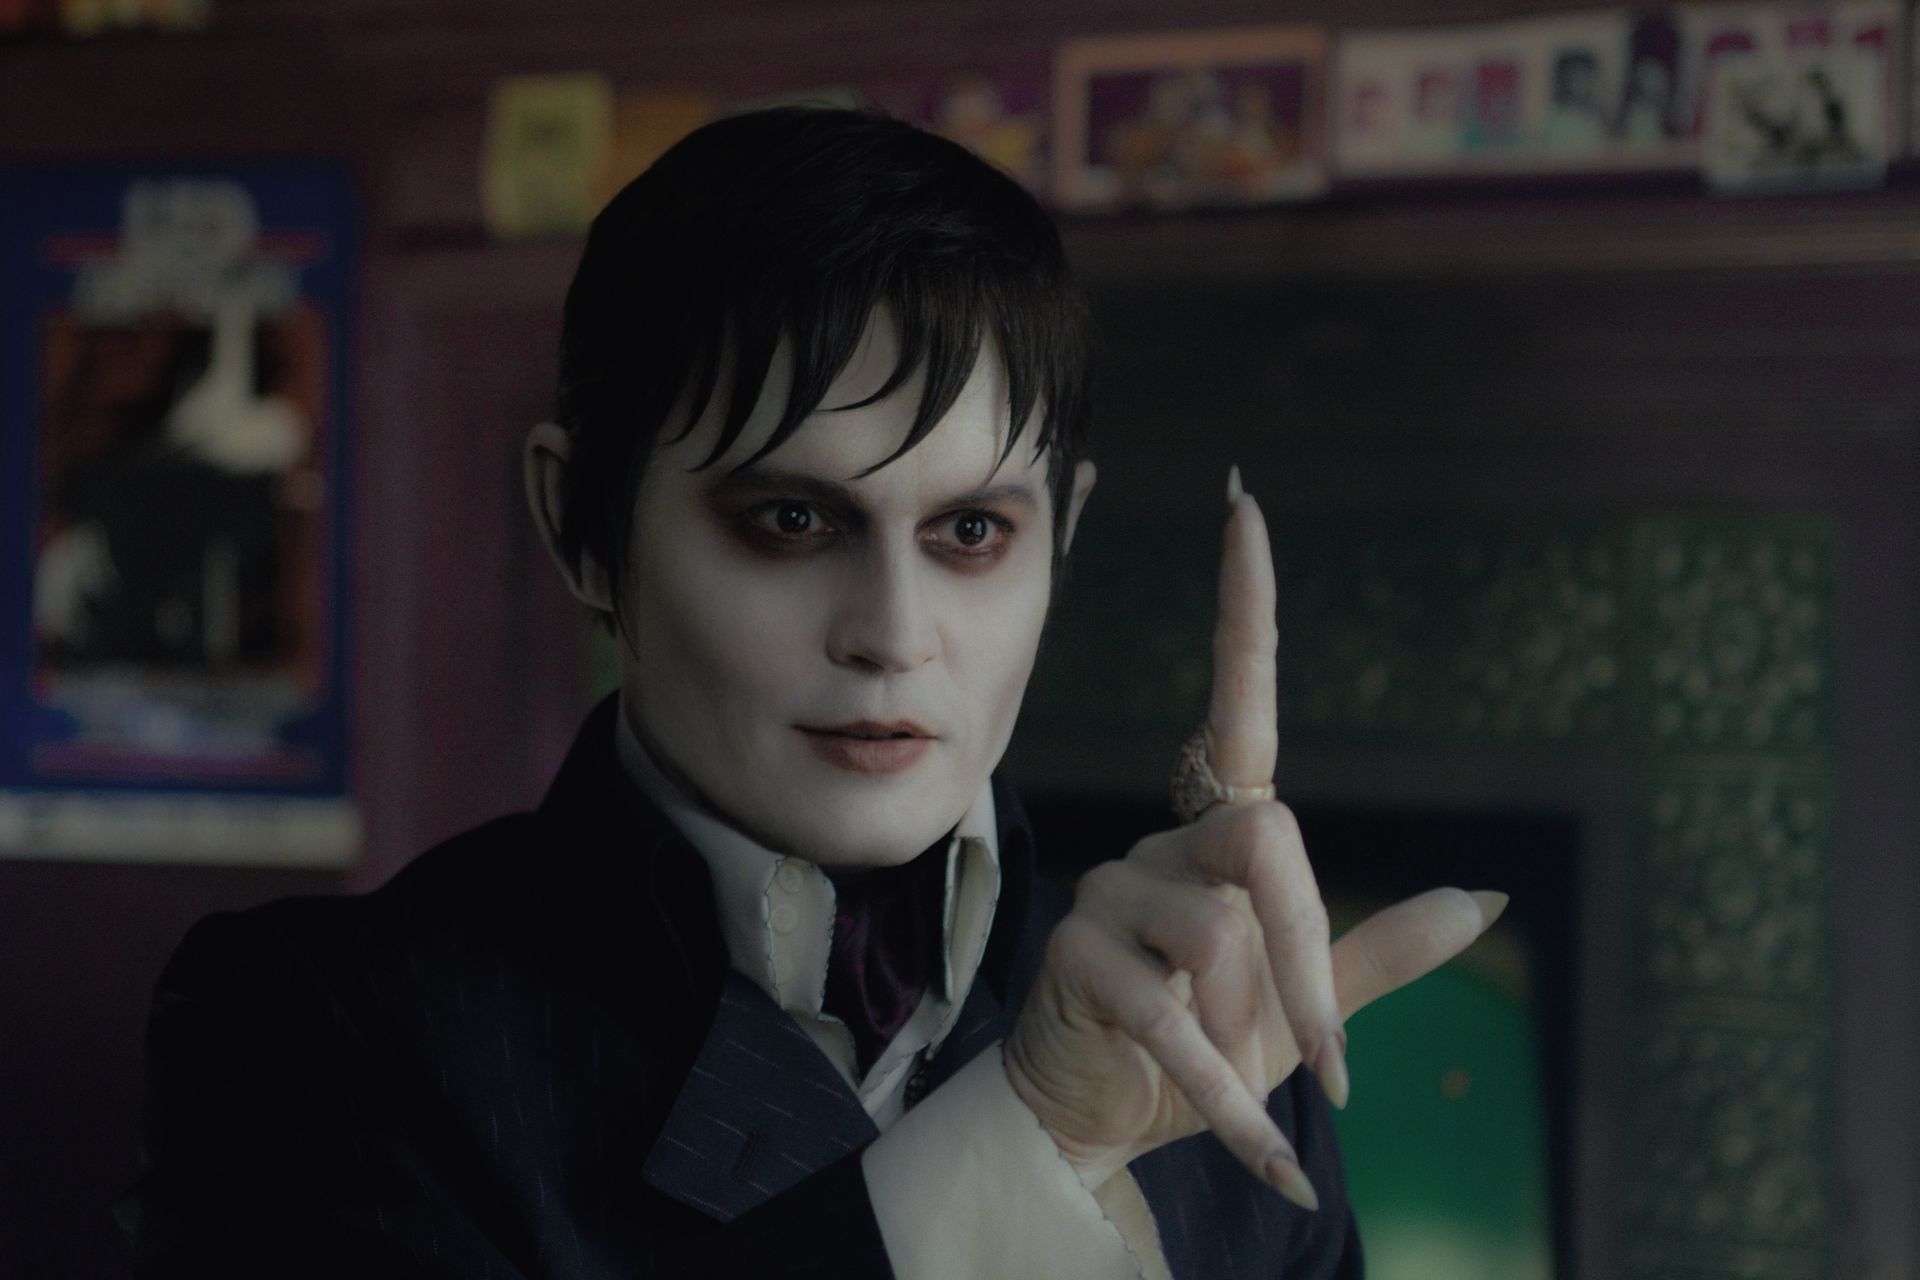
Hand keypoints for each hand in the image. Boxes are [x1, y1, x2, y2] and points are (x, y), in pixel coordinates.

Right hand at [1003, 466, 1505, 1208]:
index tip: (1246, 505)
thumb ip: (1378, 952)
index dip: (1247, 610)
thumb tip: (1487, 896)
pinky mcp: (1077, 958)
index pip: (1240, 704)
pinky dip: (1233, 1103)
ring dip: (1260, 1039)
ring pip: (1223, 934)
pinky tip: (1266, 1160)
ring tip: (1251, 1093)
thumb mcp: (1304, 1007)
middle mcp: (1163, 847)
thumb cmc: (1204, 1049)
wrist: (1105, 1121)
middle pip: (1266, 837)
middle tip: (1333, 1060)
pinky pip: (1176, 1018)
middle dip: (1308, 954)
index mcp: (1222, 839)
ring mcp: (1113, 895)